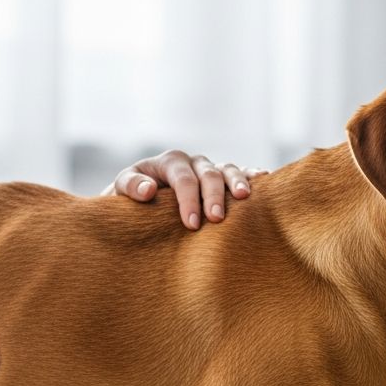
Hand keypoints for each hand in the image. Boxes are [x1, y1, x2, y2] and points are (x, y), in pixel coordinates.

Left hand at [103, 150, 267, 229]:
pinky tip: (263, 181)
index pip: (183, 178)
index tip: (191, 223)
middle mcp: (193, 162)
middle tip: (215, 219)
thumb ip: (130, 187)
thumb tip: (148, 190)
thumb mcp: (121, 190)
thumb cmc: (131, 199)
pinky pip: (241, 175)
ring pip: (228, 170)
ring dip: (237, 183)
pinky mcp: (223, 180)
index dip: (188, 199)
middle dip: (213, 196)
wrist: (141, 202)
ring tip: (243, 198)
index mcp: (170, 162)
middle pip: (208, 174)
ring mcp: (210, 170)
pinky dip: (252, 176)